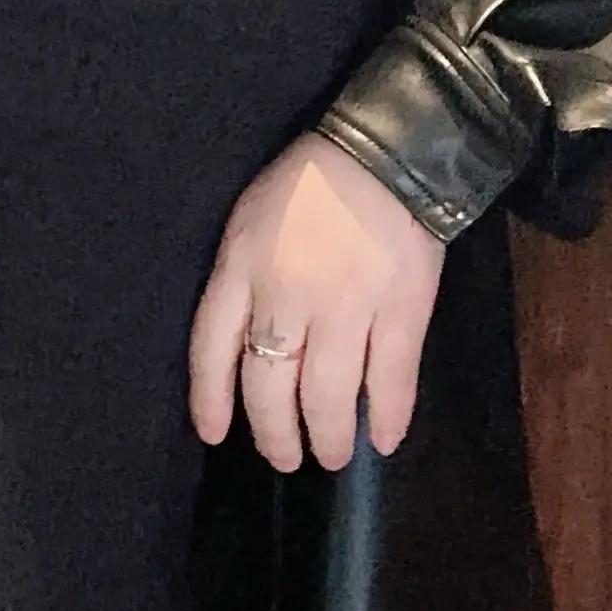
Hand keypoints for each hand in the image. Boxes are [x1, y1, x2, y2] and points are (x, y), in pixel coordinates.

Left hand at [188, 132, 443, 472]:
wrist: (388, 151)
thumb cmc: (312, 182)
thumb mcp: (250, 221)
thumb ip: (242, 280)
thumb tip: (248, 346)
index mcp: (241, 267)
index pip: (211, 348)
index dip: (210, 398)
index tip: (214, 434)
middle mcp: (285, 294)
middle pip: (268, 386)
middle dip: (274, 434)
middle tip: (285, 458)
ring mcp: (346, 306)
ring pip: (325, 395)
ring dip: (327, 436)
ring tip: (333, 456)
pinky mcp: (401, 310)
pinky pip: (391, 378)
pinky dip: (388, 416)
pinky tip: (384, 440)